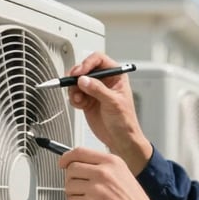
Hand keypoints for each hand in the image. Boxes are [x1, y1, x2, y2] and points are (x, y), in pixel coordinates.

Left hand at [59, 146, 172, 199]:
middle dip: (72, 179)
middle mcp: (103, 172)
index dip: (66, 157)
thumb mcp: (123, 174)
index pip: (79, 152)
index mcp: (111, 162)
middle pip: (71, 169)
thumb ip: (103, 167)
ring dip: (74, 194)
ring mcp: (96, 188)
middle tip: (80, 187)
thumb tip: (80, 165)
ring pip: (68, 186)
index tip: (62, 162)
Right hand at [66, 53, 151, 173]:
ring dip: (73, 89)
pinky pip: (75, 94)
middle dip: (76, 76)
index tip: (79, 73)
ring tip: (78, 98)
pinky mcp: (87, 100)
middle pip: (85, 69)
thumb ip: (98, 90)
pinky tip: (79, 105)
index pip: (99, 60)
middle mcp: (104, 81)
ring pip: (77, 81)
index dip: (87, 63)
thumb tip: (84, 80)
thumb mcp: (113, 103)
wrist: (120, 139)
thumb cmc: (125, 122)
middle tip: (72, 83)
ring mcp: (95, 90)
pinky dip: (74, 98)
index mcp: (116, 76)